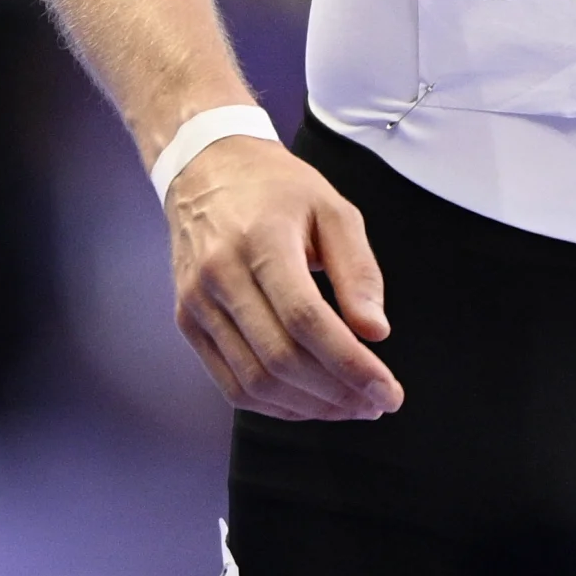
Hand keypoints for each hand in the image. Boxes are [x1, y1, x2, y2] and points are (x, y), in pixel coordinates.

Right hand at [163, 135, 402, 420]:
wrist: (205, 168)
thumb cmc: (276, 187)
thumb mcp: (333, 208)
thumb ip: (358, 271)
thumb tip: (375, 333)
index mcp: (261, 240)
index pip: (306, 320)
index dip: (350, 365)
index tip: (387, 390)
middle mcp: (220, 275)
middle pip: (280, 358)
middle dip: (336, 393)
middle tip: (377, 402)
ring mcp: (197, 303)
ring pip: (254, 381)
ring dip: (309, 407)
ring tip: (351, 406)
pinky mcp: (187, 322)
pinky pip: (230, 384)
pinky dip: (274, 405)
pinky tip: (310, 403)